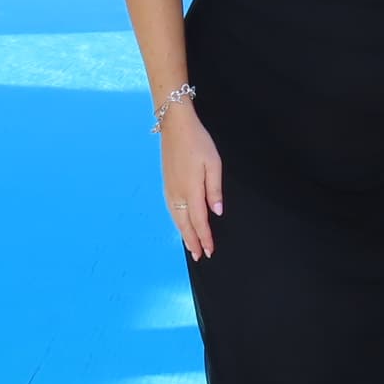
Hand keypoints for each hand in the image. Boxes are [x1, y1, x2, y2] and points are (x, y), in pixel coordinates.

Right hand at [161, 106, 223, 257]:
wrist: (175, 126)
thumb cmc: (198, 142)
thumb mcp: (213, 164)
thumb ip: (214, 190)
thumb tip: (216, 213)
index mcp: (191, 190)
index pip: (199, 221)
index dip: (205, 237)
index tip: (210, 251)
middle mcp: (177, 194)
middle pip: (185, 224)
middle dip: (192, 242)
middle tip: (200, 256)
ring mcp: (169, 189)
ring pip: (176, 219)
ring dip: (183, 234)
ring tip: (190, 246)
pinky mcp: (166, 184)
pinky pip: (171, 210)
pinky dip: (177, 222)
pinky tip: (180, 224)